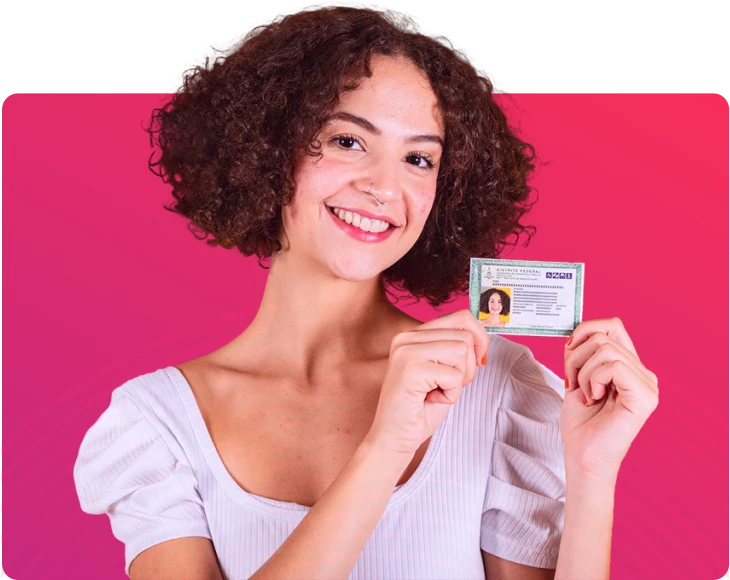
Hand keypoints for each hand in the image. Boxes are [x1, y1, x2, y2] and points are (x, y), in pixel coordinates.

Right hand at [366, 310, 489, 456]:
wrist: (394, 437)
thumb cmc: (420, 407)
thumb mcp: (442, 370)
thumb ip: (455, 348)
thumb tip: (482, 335)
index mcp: (413, 334)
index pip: (461, 317)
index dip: (479, 339)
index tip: (478, 360)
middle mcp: (406, 337)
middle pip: (465, 336)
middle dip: (468, 366)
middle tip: (447, 385)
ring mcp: (407, 351)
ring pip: (462, 351)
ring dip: (458, 380)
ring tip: (437, 391)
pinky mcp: (411, 369)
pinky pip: (454, 375)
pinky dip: (450, 394)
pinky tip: (431, 400)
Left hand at [562, 317, 658, 479]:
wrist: (582, 456)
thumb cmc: (580, 423)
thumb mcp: (577, 377)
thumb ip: (583, 353)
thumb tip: (578, 331)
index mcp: (630, 366)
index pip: (612, 326)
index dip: (584, 331)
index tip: (568, 353)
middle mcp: (643, 373)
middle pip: (604, 335)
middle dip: (576, 356)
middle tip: (574, 383)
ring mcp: (647, 385)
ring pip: (605, 349)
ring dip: (582, 371)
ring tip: (585, 395)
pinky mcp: (645, 397)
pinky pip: (612, 366)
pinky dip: (592, 380)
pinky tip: (594, 399)